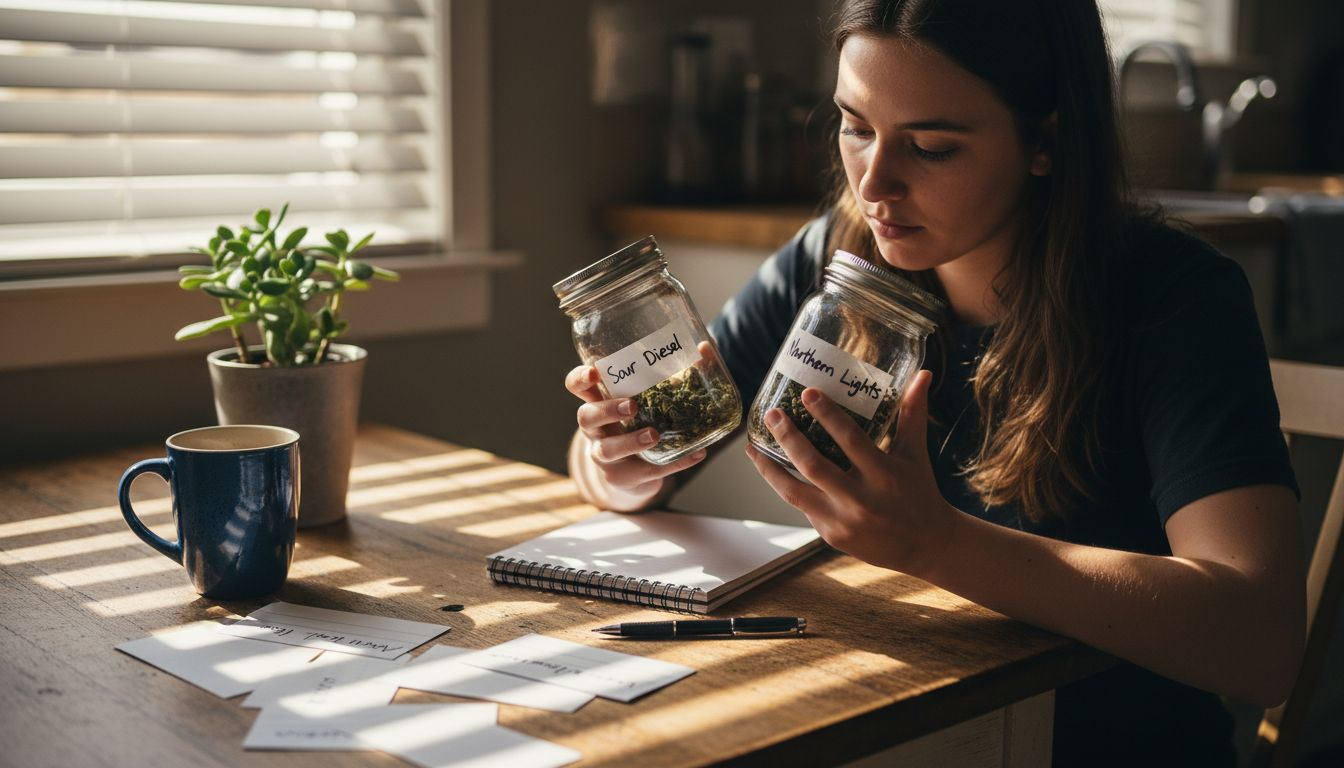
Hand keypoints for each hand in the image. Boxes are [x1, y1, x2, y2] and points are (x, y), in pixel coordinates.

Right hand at [564, 341, 715, 507]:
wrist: (633, 474)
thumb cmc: (640, 424)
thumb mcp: (646, 400)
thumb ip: (670, 375)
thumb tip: (704, 347)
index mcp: (598, 402)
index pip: (576, 386)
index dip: (580, 379)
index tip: (594, 373)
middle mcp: (596, 429)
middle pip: (586, 417)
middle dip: (607, 410)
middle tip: (632, 405)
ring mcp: (605, 456)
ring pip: (607, 450)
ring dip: (631, 441)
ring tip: (654, 435)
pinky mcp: (624, 478)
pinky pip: (646, 471)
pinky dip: (674, 463)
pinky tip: (696, 454)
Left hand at [745, 370, 958, 576]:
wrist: (925, 545)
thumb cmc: (919, 491)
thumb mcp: (915, 454)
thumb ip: (912, 414)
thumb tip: (923, 374)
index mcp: (884, 474)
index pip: (850, 439)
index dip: (827, 415)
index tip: (806, 393)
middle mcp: (861, 500)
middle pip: (813, 465)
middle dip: (788, 438)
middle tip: (772, 414)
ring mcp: (843, 521)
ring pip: (794, 492)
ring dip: (769, 469)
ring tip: (752, 448)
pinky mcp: (831, 535)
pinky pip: (802, 507)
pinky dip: (786, 487)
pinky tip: (772, 470)